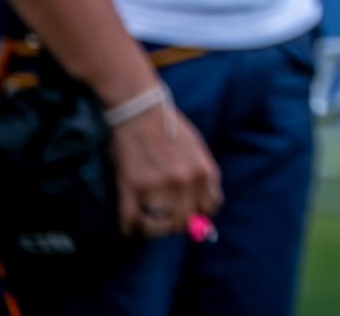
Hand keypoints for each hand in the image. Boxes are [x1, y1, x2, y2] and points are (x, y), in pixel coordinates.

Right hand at [109, 96, 220, 237]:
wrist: (141, 111)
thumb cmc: (170, 127)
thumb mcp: (197, 149)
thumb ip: (202, 177)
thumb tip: (203, 208)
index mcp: (203, 171)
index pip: (209, 208)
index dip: (199, 213)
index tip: (190, 212)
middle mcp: (184, 182)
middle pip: (183, 221)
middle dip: (174, 222)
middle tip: (165, 217)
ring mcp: (157, 186)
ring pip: (157, 227)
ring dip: (152, 228)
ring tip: (147, 220)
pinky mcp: (131, 187)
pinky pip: (131, 221)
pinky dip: (130, 227)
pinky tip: (130, 224)